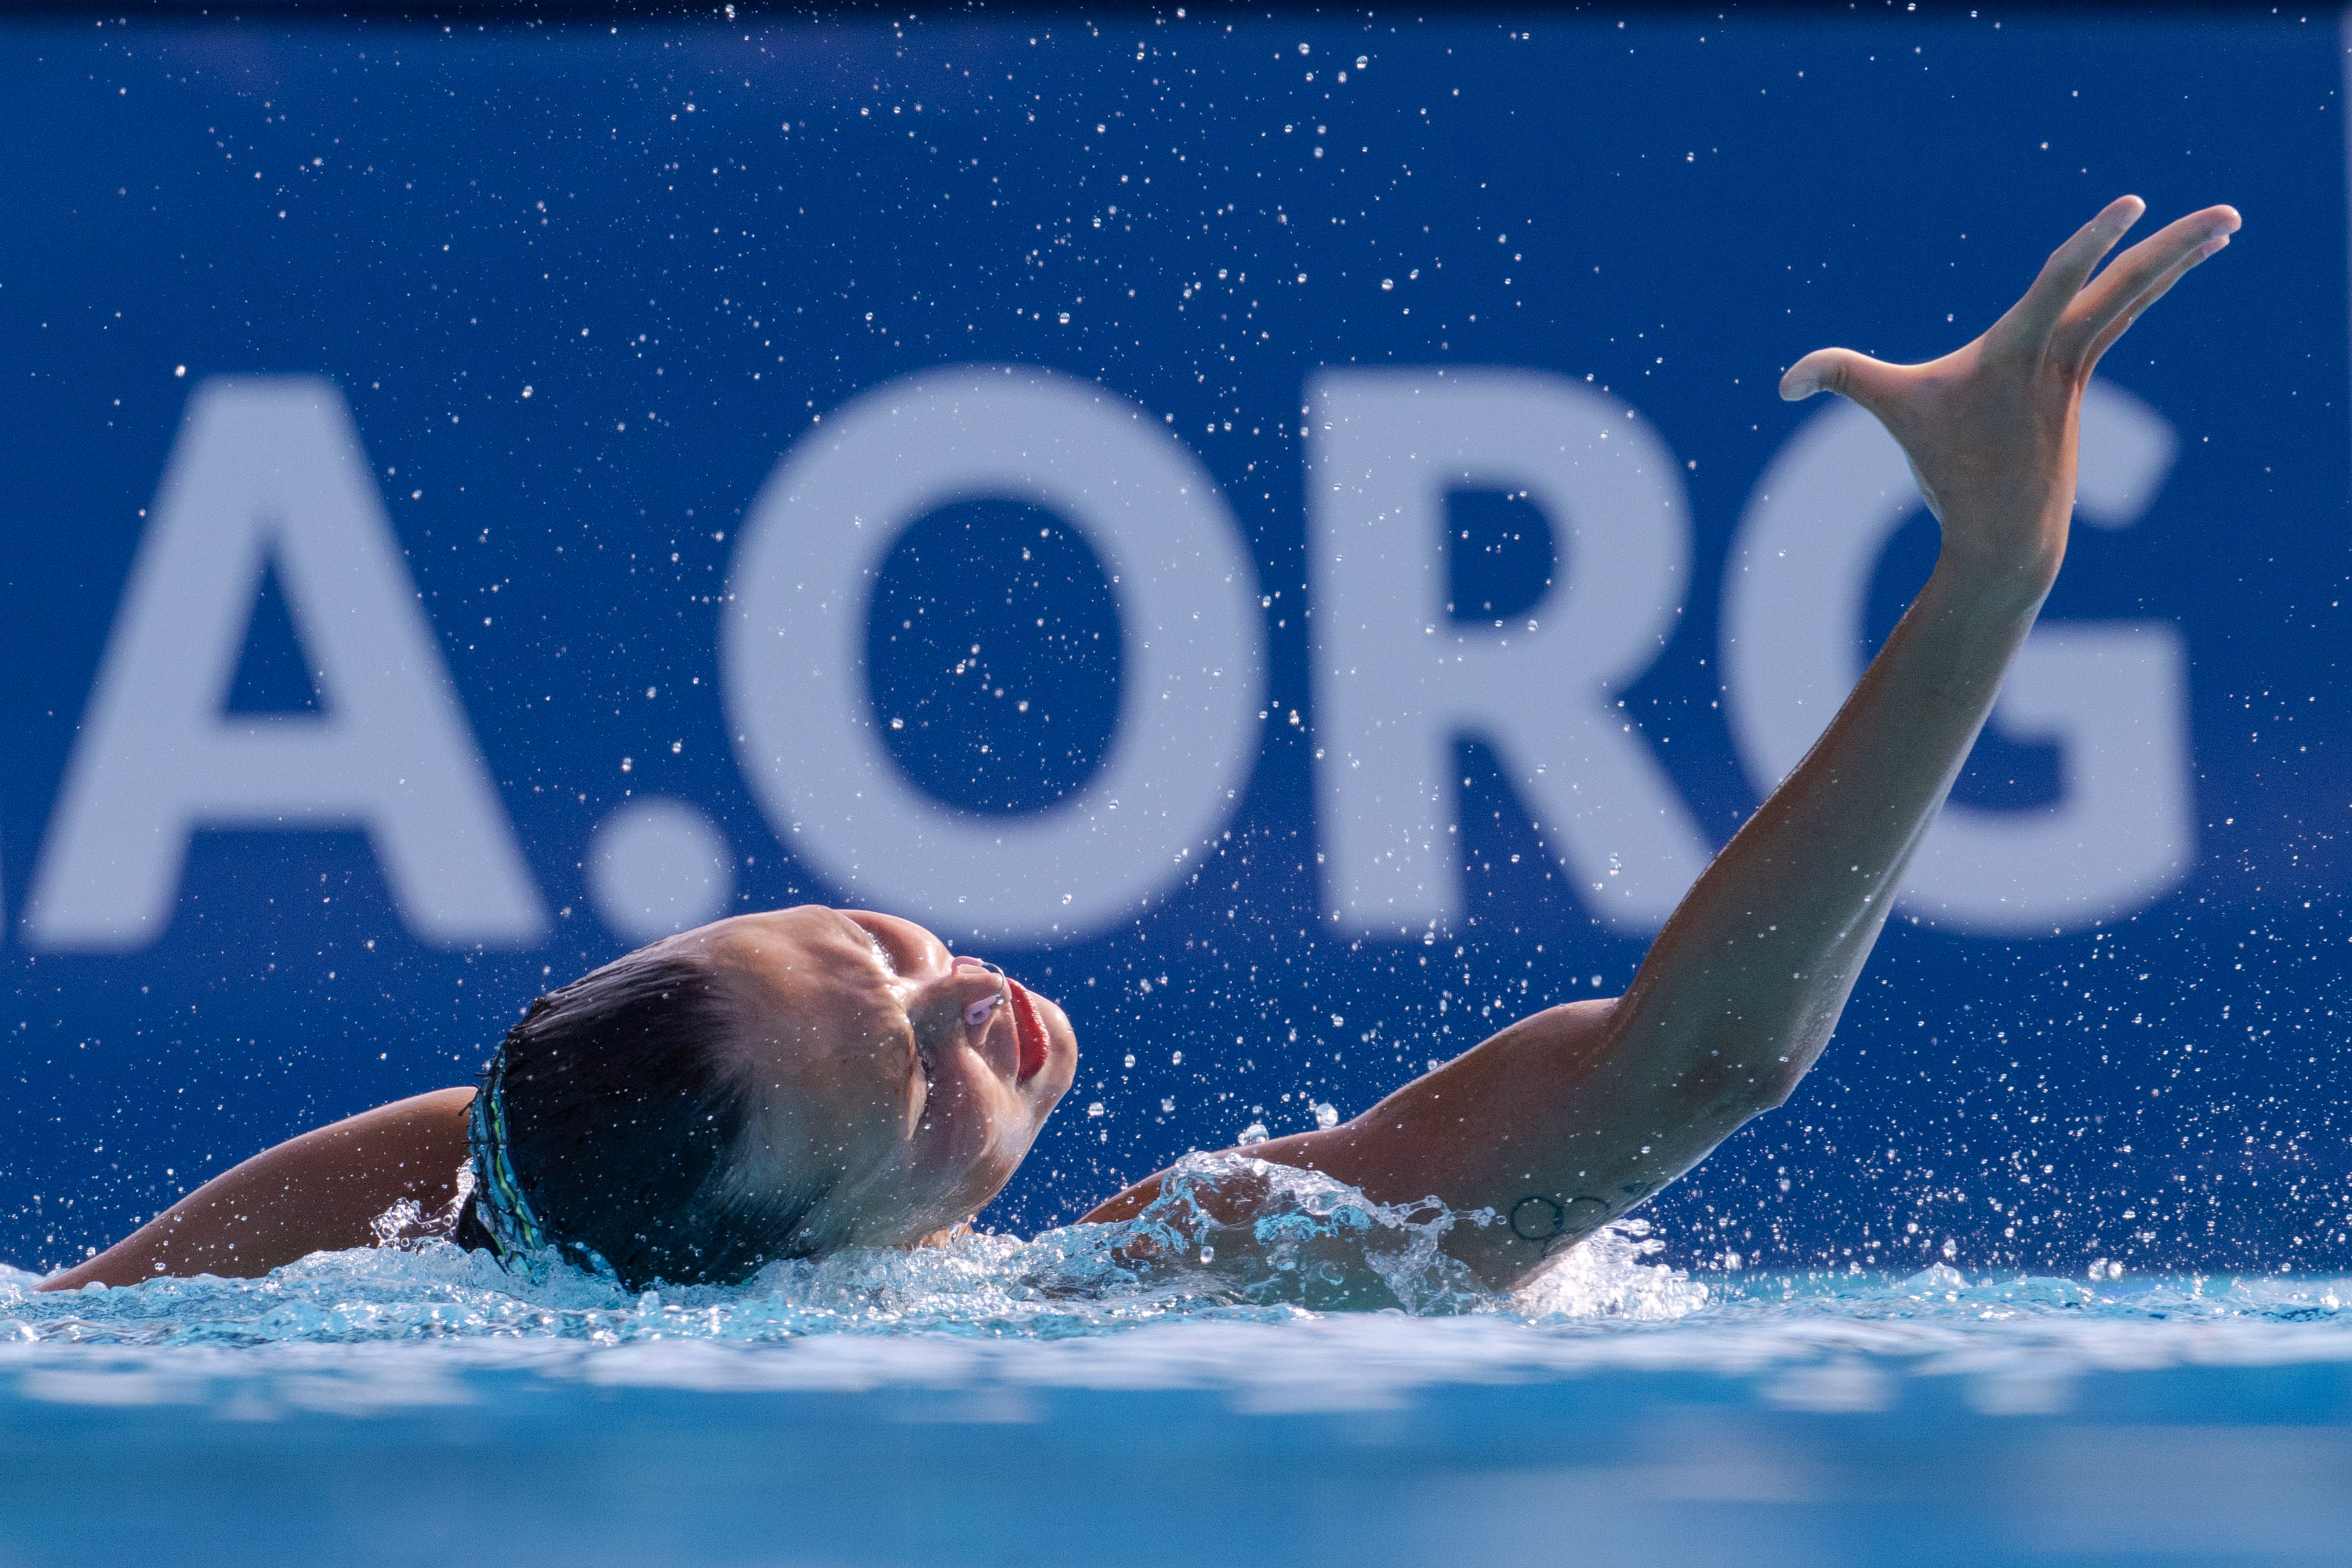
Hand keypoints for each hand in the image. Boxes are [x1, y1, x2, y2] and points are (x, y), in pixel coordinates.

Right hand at [1780, 197, 2237, 596]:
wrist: (2007, 535)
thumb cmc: (1950, 472)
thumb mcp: (1894, 413)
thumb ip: (1841, 378)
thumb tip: (1782, 383)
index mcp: (2020, 350)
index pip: (2063, 282)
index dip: (2094, 239)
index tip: (2133, 205)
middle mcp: (2061, 352)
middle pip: (2131, 286)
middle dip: (2179, 247)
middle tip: (2234, 215)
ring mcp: (2078, 367)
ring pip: (2137, 297)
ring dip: (2182, 259)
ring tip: (2227, 227)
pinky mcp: (2080, 381)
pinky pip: (2123, 316)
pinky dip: (2151, 285)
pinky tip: (2176, 266)